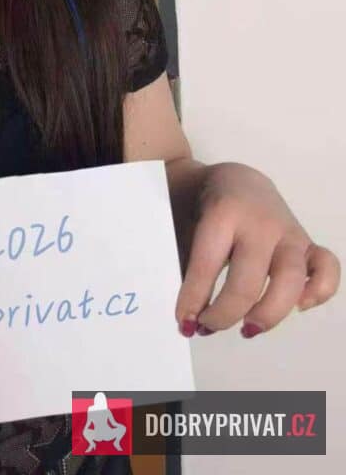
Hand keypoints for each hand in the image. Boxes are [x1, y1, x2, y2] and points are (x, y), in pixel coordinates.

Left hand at [175, 162, 339, 337]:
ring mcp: (288, 231)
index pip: (208, 263)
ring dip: (269, 313)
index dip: (194, 298)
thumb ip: (184, 260)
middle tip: (207, 326)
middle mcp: (260, 222)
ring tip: (247, 329)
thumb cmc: (204, 207)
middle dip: (225, 313)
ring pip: (291, 278)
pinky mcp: (307, 241)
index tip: (184, 321)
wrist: (235, 180)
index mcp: (223, 211)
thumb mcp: (183, 222)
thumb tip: (187, 314)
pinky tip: (298, 306)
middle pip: (248, 279)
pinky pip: (327, 267)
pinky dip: (320, 291)